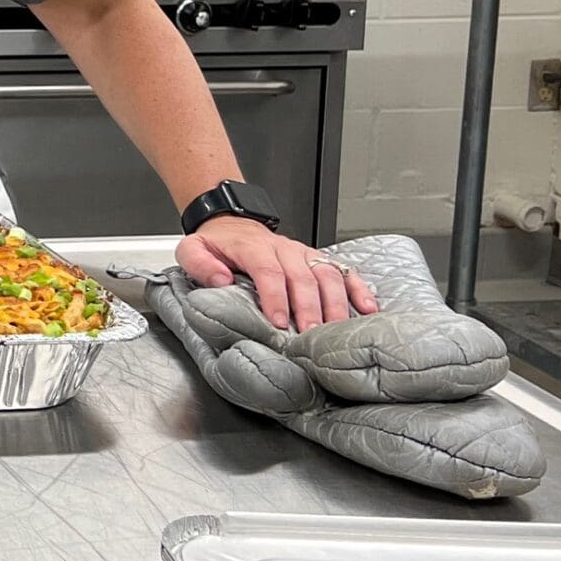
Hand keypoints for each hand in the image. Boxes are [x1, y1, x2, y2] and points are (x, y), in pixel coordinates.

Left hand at [176, 216, 378, 332]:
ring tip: (337, 331)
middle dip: (308, 308)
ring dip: (335, 303)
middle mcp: (284, 248)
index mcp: (253, 246)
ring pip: (327, 274)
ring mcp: (304, 253)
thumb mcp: (192, 250)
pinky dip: (359, 288)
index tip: (277, 322)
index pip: (268, 271)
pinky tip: (368, 308)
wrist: (231, 224)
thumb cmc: (215, 244)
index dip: (275, 297)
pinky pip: (344, 270)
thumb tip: (220, 279)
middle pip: (302, 277)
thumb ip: (201, 264)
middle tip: (310, 336)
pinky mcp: (318, 259)